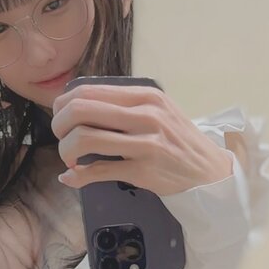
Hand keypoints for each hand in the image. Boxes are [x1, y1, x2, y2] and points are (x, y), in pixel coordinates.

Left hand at [51, 84, 232, 194]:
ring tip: (70, 158)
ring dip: (66, 150)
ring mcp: (144, 143)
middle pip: (80, 110)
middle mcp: (144, 114)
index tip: (61, 117)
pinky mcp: (142, 170)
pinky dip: (78, 176)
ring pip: (85, 139)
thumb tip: (79, 106)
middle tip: (61, 137)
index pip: (88, 90)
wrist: (208, 171)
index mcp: (144, 95)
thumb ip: (124, 105)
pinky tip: (72, 177)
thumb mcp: (157, 111)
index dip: (63, 104)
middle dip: (59, 125)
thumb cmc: (177, 141)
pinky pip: (99, 171)